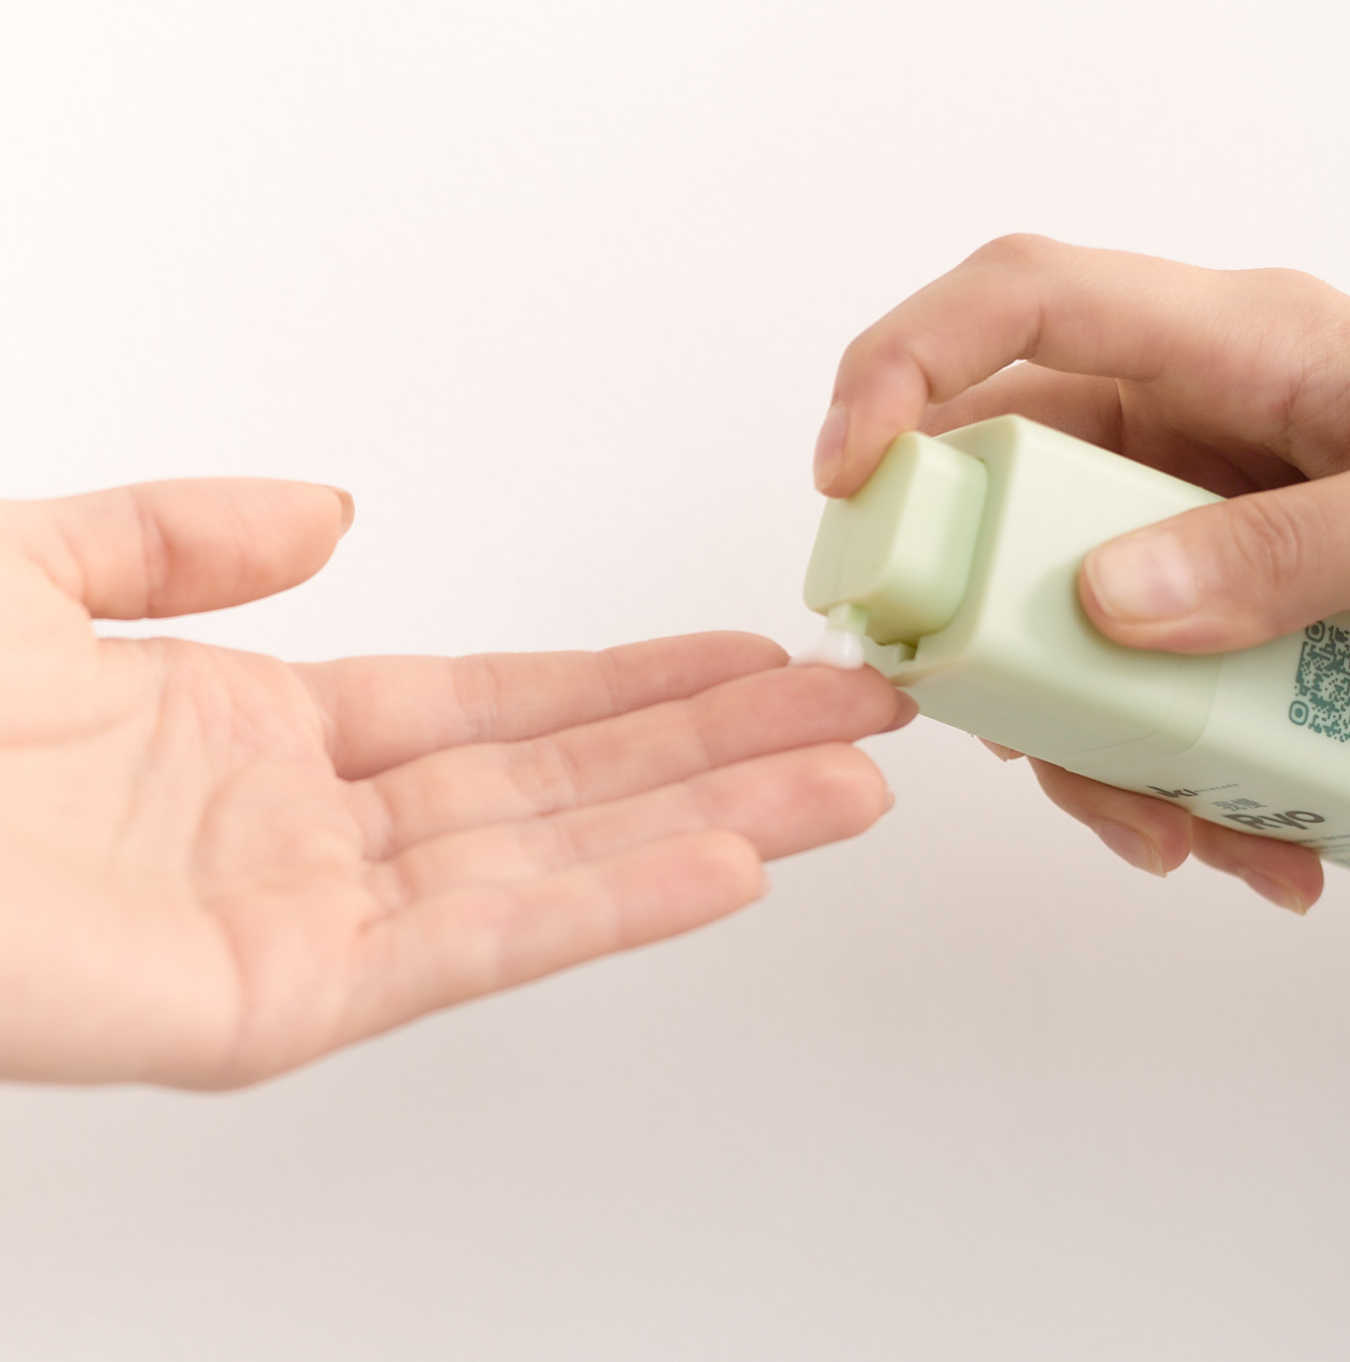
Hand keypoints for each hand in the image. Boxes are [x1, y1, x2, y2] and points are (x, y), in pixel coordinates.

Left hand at [0, 480, 910, 1085]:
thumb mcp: (39, 570)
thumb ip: (188, 537)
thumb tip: (334, 513)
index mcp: (274, 739)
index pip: (505, 711)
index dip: (632, 683)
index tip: (742, 655)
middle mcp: (321, 836)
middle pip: (569, 783)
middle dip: (722, 743)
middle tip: (854, 710)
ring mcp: (320, 925)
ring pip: (561, 862)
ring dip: (718, 819)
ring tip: (849, 782)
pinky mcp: (291, 1004)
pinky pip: (486, 939)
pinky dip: (618, 900)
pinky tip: (733, 859)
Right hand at [814, 234, 1349, 913]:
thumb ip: (1285, 549)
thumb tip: (1110, 600)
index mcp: (1222, 347)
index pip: (1013, 304)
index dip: (900, 368)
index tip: (846, 477)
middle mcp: (1167, 425)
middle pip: (994, 490)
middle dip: (978, 622)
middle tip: (1007, 723)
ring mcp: (1165, 516)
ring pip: (1035, 610)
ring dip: (1074, 732)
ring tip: (1170, 827)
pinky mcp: (1181, 594)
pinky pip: (1104, 669)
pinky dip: (1138, 763)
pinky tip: (1216, 827)